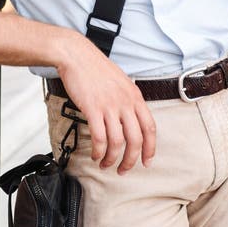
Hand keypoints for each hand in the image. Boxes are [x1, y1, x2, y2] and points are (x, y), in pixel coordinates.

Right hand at [56, 33, 155, 173]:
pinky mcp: (93, 108)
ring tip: (106, 164)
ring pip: (118, 142)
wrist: (77, 55)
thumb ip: (128, 100)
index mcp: (135, 96)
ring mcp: (110, 105)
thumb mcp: (121, 81)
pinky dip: (98, 151)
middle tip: (124, 170)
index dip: (150, 148)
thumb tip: (130, 119)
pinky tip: (95, 155)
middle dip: (131, 160)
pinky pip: (99, 137)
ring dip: (112, 159)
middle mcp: (125, 102)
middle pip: (136, 140)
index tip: (146, 162)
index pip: (150, 128)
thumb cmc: (96, 68)